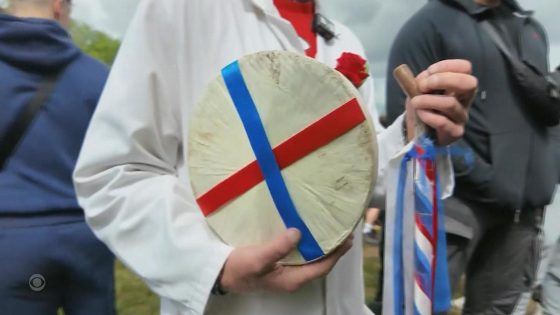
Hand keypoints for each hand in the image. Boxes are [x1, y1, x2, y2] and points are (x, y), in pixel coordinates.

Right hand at [220, 228, 352, 293]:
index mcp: (292, 279)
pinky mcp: (279, 264)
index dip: (337, 254)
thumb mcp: (258, 258)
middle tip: (344, 230)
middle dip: (334, 249)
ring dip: (323, 245)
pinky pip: (301, 254)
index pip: (322, 267)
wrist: (219, 273)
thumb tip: (298, 233)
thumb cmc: (238, 267)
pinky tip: (309, 232)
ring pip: (311, 259)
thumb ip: (278, 247)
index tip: (348, 238)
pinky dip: (309, 244)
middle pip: (320, 264)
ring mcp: (286, 271)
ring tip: (331, 228)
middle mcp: (293, 277)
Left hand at [405, 59, 476, 144]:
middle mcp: (465, 100)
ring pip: (450, 103)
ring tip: (415, 102)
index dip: (446, 66)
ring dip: (427, 100)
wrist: (416, 131)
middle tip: (423, 86)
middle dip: (443, 80)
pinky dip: (428, 116)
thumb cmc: (421, 106)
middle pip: (469, 83)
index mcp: (458, 85)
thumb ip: (423, 79)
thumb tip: (425, 77)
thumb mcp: (418, 88)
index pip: (465, 67)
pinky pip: (443, 122)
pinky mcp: (456, 132)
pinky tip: (420, 114)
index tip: (428, 72)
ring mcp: (462, 117)